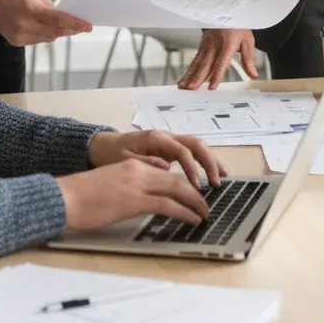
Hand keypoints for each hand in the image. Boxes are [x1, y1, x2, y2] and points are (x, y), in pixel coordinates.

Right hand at [0, 0, 91, 46]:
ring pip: (47, 38)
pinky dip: (45, 35)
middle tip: (82, 27)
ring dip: (58, 32)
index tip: (88, 26)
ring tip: (69, 27)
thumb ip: (51, 8)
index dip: (74, 24)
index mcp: (30, 8)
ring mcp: (18, 35)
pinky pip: (37, 40)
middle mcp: (23, 24)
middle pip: (54, 31)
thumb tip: (67, 20)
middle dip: (70, 29)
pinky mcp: (15, 41)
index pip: (57, 20)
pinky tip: (50, 29)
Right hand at [57, 158, 210, 230]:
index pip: (167, 172)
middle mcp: (138, 169)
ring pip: (177, 188)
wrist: (64, 197)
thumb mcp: (112, 183)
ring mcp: (136, 184)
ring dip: (195, 202)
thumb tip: (149, 197)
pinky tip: (192, 219)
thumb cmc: (82, 195)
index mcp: (133, 164)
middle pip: (177, 178)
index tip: (196, 192)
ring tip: (205, 212)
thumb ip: (132, 184)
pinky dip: (184, 212)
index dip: (185, 181)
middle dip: (196, 191)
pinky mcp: (133, 200)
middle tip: (208, 203)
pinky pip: (166, 205)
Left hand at [88, 130, 226, 187]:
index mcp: (154, 138)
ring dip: (210, 160)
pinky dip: (202, 161)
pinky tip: (209, 173)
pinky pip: (190, 153)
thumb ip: (145, 162)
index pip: (181, 151)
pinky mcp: (168, 149)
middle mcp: (165, 136)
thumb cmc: (110, 153)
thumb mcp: (122, 160)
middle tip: (216, 182)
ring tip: (222, 176)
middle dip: (209, 162)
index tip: (197, 186)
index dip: (191, 168)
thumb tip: (166, 167)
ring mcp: (168, 141)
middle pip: (194, 144)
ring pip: (195, 146)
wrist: (101, 146)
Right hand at [178, 29, 257, 89]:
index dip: (216, 76)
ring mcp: (206, 45)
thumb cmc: (238, 25)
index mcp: (227, 45)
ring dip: (189, 76)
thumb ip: (249, 59)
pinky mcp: (202, 45)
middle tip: (191, 89)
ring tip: (183, 87)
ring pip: (197, 63)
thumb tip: (253, 74)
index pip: (221, 63)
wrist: (226, 9)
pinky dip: (189, 70)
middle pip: (205, 65)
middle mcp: (214, 46)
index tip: (212, 87)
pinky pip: (195, 60)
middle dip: (197, 78)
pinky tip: (184, 78)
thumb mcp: (248, 40)